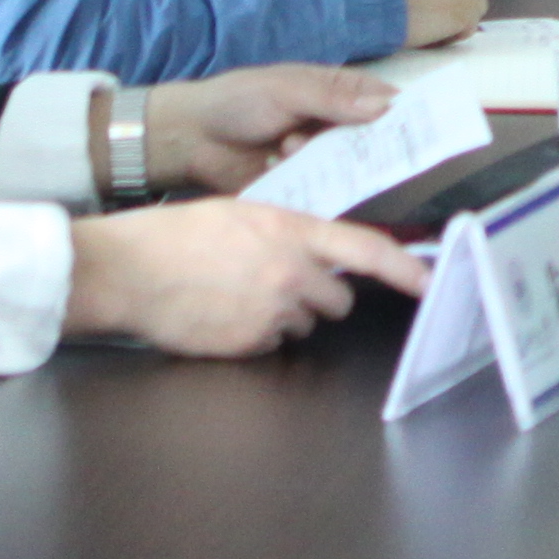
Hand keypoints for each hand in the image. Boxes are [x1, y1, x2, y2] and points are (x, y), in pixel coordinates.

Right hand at [63, 196, 431, 354]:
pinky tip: (223, 315)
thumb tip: (315, 252)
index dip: (406, 268)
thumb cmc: (176, 237)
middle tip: (275, 283)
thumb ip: (287, 233)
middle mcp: (289, 272)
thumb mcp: (240, 215)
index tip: (429, 281)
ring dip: (284, 316)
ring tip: (236, 295)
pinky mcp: (250, 343)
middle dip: (317, 297)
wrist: (128, 271)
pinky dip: (255, 336)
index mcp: (290, 231)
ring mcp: (271, 311)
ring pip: (304, 324)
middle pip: (337, 299)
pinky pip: (272, 344)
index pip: (365, 250)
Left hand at [144, 62, 400, 189]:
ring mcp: (321, 159)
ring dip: (328, 161)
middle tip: (345, 143)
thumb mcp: (285, 91)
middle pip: (373, 141)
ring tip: (288, 146)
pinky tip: (293, 174)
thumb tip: (384, 108)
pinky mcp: (304, 188)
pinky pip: (326, 193)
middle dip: (369, 145)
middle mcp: (336, 127)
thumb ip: (332, 99)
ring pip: (351, 168)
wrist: (190, 138)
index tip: (424, 128)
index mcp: (337, 93)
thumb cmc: (238, 100)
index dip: (405, 115)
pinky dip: (318, 188)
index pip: (383, 103)